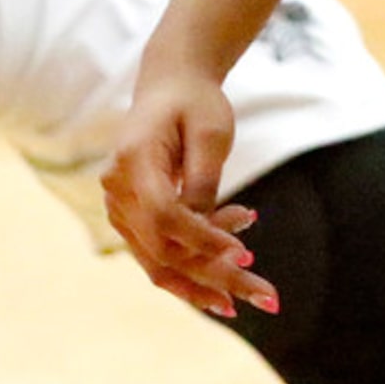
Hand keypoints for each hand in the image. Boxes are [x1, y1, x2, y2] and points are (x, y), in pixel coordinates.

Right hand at [101, 71, 275, 320]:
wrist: (170, 86)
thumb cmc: (194, 102)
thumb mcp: (211, 133)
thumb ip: (204, 182)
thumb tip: (208, 235)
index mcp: (132, 158)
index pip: (165, 214)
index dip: (205, 239)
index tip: (247, 253)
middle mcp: (117, 188)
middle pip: (163, 248)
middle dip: (216, 275)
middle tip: (267, 295)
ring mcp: (118, 207)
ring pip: (158, 262)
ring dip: (206, 283)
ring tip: (252, 297)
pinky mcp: (129, 219)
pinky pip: (157, 256)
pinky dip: (193, 270)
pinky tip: (229, 287)